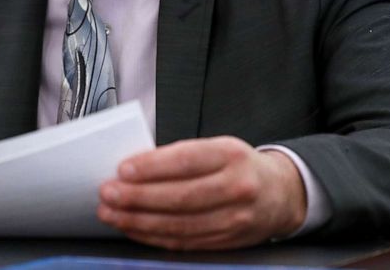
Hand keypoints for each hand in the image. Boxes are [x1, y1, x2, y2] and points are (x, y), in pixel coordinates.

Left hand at [97, 136, 306, 249]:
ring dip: (139, 220)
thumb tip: (135, 167)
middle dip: (137, 197)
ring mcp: (234, 219)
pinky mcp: (227, 242)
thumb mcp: (219, 147)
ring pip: (179, 224)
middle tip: (108, 193)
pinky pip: (184, 242)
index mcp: (231, 155)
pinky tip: (133, 228)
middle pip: (180, 196)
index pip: (186, 160)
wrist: (281, 193)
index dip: (151, 166)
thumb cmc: (239, 165)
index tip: (123, 169)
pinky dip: (153, 236)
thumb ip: (182, 156)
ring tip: (111, 213)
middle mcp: (236, 187)